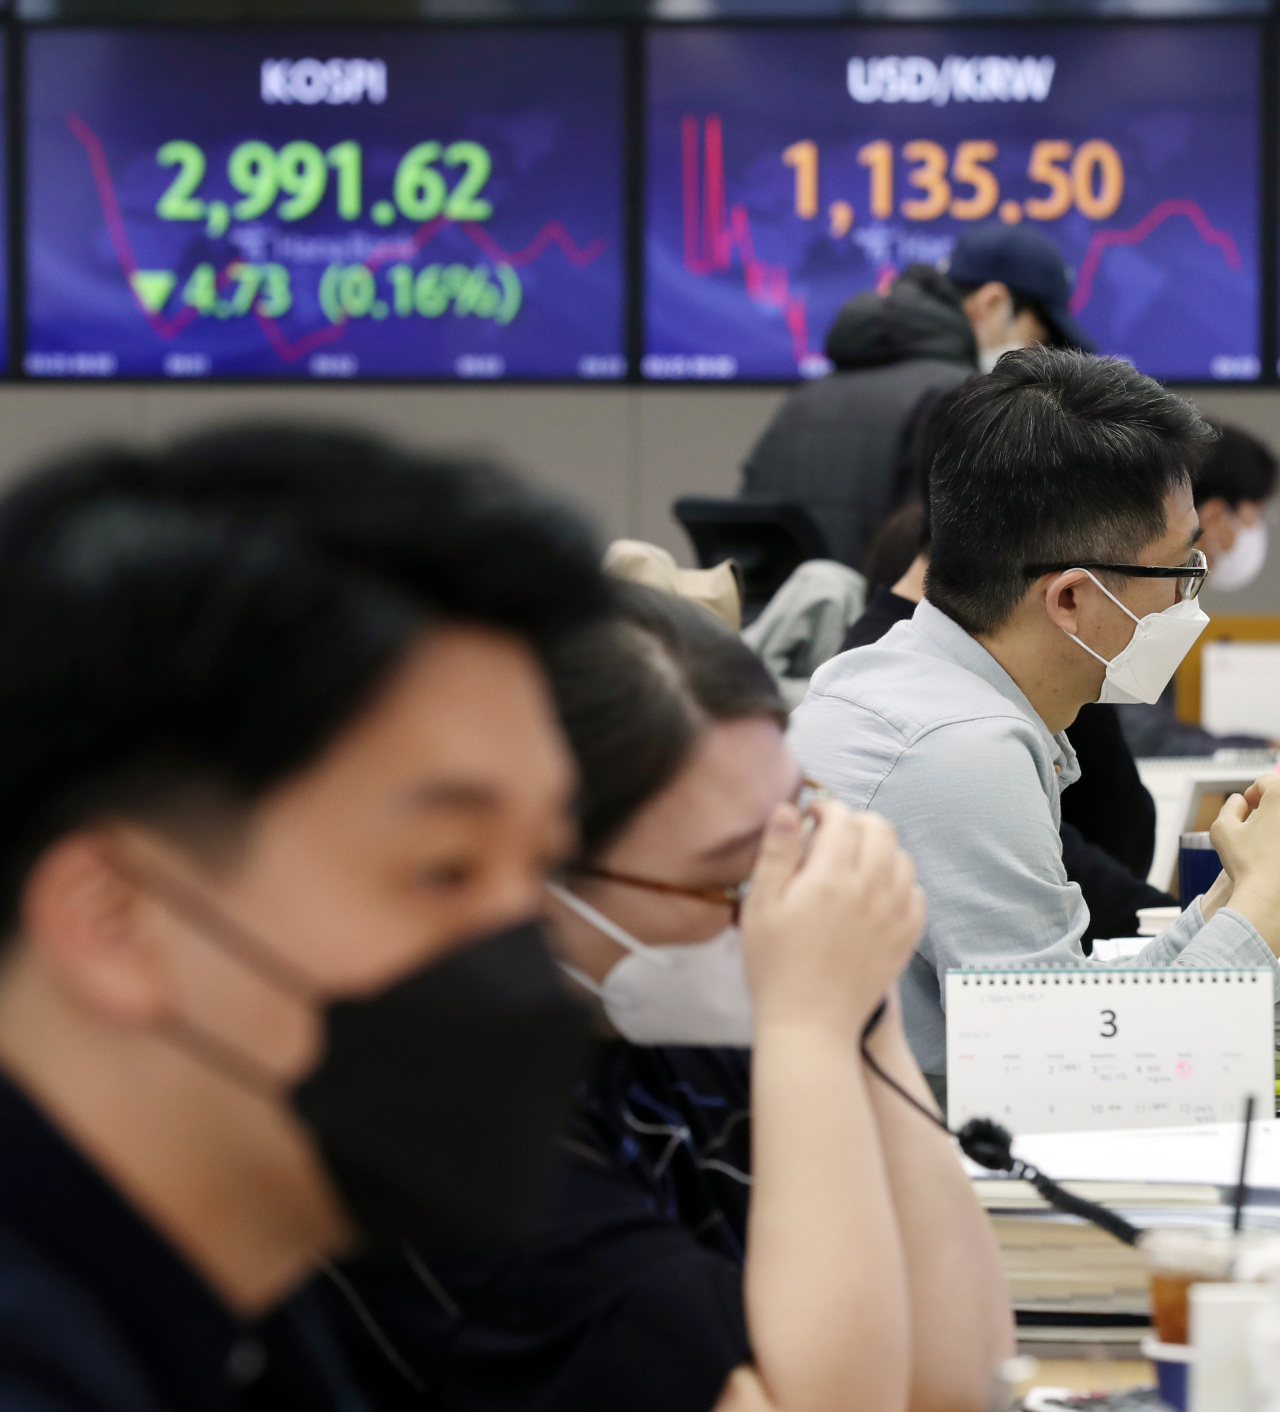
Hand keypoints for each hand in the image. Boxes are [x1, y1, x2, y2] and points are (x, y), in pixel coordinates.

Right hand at [741, 800, 925, 1040]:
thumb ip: (777, 853)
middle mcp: (870, 889)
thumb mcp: (760, 906)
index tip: (811, 818)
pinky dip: (899, 882)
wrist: (810, 1024)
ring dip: (880, 850)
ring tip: (855, 864)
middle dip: (857, 823)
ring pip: (903, 858)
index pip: (842, 818)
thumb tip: (788, 809)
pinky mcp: (906, 937)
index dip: (826, 808)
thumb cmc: (775, 965)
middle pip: (880, 830)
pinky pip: (916, 893)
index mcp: (831, 877)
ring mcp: (894, 914)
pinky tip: (876, 894)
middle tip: (833, 837)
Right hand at [1210, 773, 1279, 941]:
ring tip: (1268, 846)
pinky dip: (1279, 846)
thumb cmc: (1247, 863)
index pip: (1265, 781)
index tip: (1247, 812)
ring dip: (1276, 828)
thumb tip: (1239, 801)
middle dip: (1269, 810)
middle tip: (1257, 828)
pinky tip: (1275, 859)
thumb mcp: (1221, 829)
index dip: (1251, 794)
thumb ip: (1229, 808)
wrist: (1272, 899)